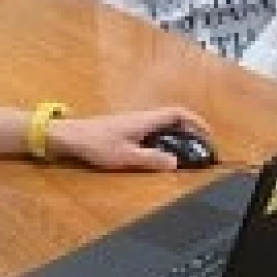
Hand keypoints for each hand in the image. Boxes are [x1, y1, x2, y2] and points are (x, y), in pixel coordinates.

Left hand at [49, 106, 210, 170]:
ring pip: (162, 125)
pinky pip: (152, 131)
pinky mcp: (125, 129)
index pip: (178, 113)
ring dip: (176, 136)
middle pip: (173, 118)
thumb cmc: (95, 144)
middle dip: (190, 131)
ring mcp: (133, 122)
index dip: (196, 121)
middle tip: (199, 148)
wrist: (69, 136)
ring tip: (183, 153)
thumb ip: (150, 160)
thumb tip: (174, 163)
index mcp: (145, 120)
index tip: (207, 134)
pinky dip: (162, 140)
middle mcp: (141, 117)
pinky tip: (158, 155)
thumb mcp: (125, 157)